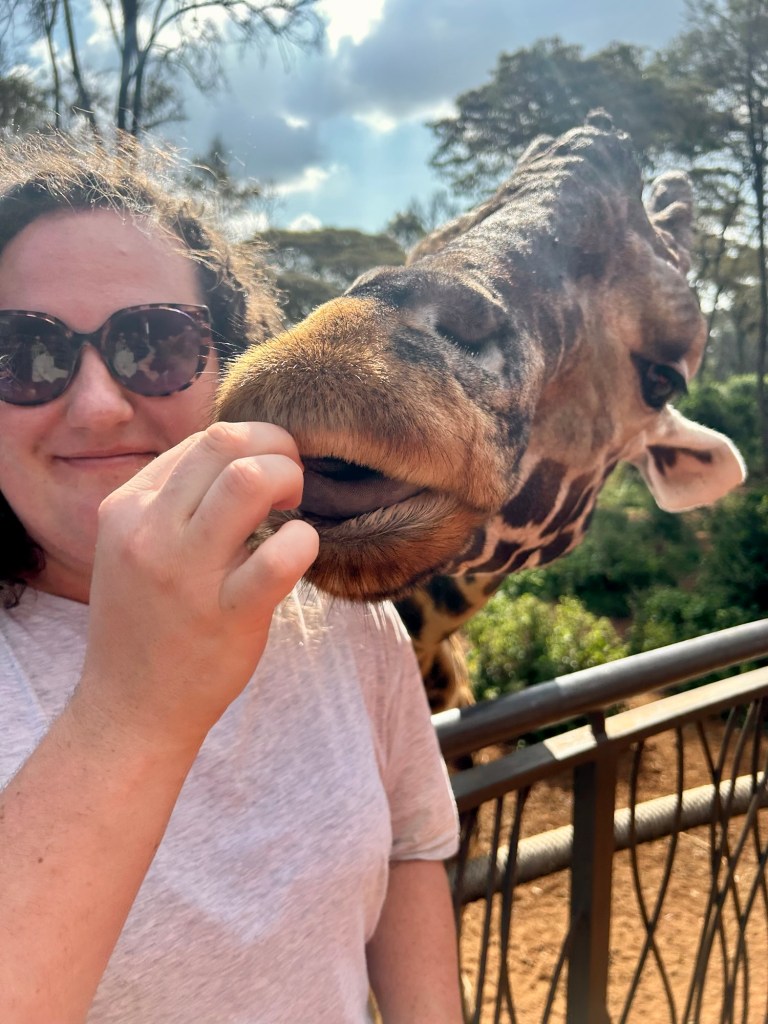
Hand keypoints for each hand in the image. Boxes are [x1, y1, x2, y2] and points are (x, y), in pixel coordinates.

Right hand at [75, 421, 318, 751]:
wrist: (130, 709)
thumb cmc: (146, 622)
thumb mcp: (134, 547)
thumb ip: (174, 501)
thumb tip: (242, 457)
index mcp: (127, 507)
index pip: (203, 440)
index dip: (251, 445)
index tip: (267, 475)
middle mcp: (150, 531)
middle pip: (225, 442)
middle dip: (276, 448)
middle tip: (291, 484)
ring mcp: (186, 573)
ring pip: (249, 479)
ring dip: (288, 480)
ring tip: (294, 510)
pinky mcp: (227, 614)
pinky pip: (280, 556)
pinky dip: (304, 540)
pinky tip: (300, 550)